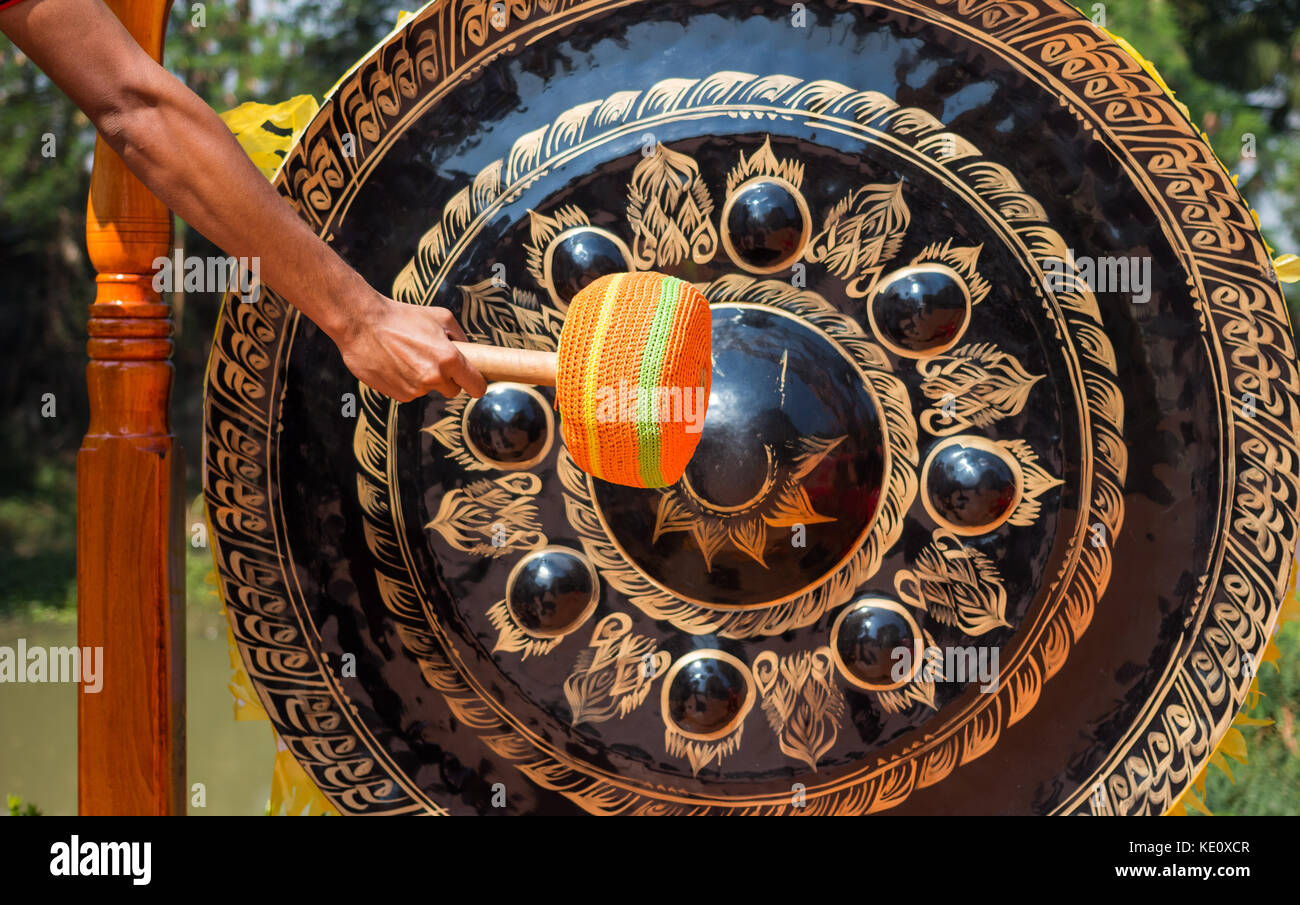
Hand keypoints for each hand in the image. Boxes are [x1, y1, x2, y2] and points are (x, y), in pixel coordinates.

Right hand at [334, 296, 486, 401]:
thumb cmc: (402, 316)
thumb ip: (460, 337)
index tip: (473, 382)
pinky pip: (410, 393)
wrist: (362, 323)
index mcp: (449, 359)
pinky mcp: (398, 395)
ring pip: (429, 390)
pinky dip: (406, 382)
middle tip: (432, 360)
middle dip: (447, 379)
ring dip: (423, 378)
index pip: (476, 386)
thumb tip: (470, 352)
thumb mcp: (440, 317)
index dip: (476, 384)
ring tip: (406, 355)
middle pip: (453, 391)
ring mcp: (415, 389)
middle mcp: (434, 378)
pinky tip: (395, 364)